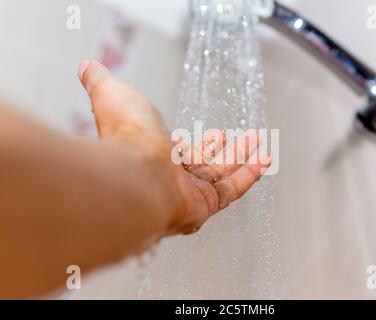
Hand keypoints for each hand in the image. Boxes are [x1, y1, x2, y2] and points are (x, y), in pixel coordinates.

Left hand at [78, 60, 270, 235]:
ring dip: (241, 159)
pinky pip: (232, 190)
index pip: (179, 150)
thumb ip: (102, 81)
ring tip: (257, 143)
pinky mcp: (206, 204)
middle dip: (221, 150)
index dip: (194, 142)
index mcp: (155, 154)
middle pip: (203, 164)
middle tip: (234, 137)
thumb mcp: (112, 95)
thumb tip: (88, 67)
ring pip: (222, 176)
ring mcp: (190, 192)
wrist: (135, 177)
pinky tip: (263, 161)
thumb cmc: (125, 138)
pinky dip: (250, 175)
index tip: (210, 134)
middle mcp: (172, 177)